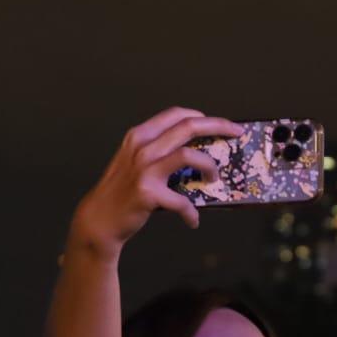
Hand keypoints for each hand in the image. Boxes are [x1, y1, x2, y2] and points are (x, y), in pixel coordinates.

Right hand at [69, 108, 240, 247]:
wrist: (99, 219)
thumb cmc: (122, 191)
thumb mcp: (134, 161)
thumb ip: (158, 151)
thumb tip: (196, 150)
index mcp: (139, 136)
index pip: (176, 115)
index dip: (204, 117)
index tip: (224, 124)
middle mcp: (142, 147)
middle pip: (188, 127)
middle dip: (219, 126)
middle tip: (237, 134)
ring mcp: (144, 169)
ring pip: (189, 156)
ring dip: (209, 167)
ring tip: (214, 179)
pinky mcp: (148, 193)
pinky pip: (182, 201)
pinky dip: (191, 212)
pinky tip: (192, 221)